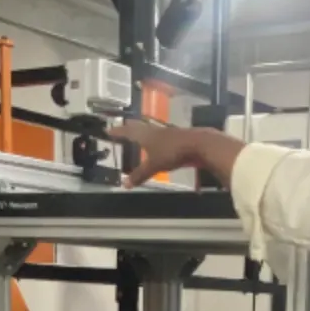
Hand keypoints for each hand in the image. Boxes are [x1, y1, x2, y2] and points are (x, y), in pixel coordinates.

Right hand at [113, 119, 239, 187]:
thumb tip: (125, 185)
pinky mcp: (179, 138)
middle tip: (124, 125)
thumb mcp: (154, 166)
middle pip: (140, 126)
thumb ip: (140, 174)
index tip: (109, 130)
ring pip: (152, 130)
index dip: (118, 132)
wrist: (200, 144)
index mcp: (146, 135)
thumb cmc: (173, 152)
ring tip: (140, 134)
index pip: (128, 131)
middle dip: (131, 127)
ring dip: (145, 131)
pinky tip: (161, 143)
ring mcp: (169, 133)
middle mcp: (156, 131)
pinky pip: (164, 136)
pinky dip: (158, 138)